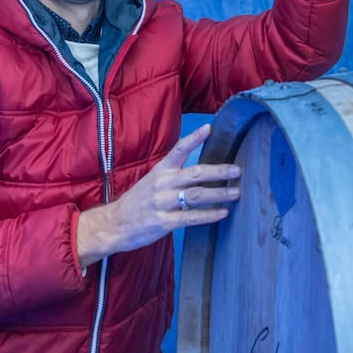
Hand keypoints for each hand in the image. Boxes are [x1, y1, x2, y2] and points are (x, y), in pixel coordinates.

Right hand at [76, 125, 240, 263]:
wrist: (115, 223)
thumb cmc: (138, 201)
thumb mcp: (152, 180)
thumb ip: (173, 174)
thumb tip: (200, 170)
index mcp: (160, 170)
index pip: (178, 150)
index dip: (194, 138)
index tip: (209, 128)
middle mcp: (163, 184)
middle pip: (195, 174)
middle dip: (218, 171)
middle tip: (237, 170)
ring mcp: (163, 203)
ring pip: (196, 196)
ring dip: (219, 194)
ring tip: (236, 193)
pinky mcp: (164, 222)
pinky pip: (191, 217)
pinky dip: (209, 215)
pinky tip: (222, 213)